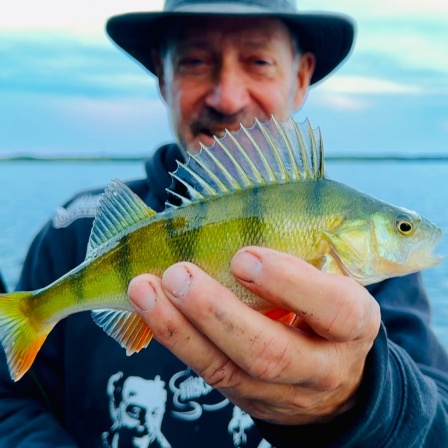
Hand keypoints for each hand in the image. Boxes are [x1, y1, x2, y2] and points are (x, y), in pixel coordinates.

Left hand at [128, 247, 380, 424]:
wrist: (333, 378)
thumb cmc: (330, 309)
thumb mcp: (338, 278)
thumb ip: (312, 247)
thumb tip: (262, 187)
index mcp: (353, 325)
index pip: (334, 310)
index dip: (288, 284)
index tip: (244, 256)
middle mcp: (320, 365)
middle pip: (270, 353)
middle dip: (218, 313)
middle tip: (179, 274)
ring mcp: (279, 390)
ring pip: (227, 369)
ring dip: (179, 328)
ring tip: (144, 288)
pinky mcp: (245, 395)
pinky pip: (206, 371)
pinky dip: (174, 336)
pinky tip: (149, 307)